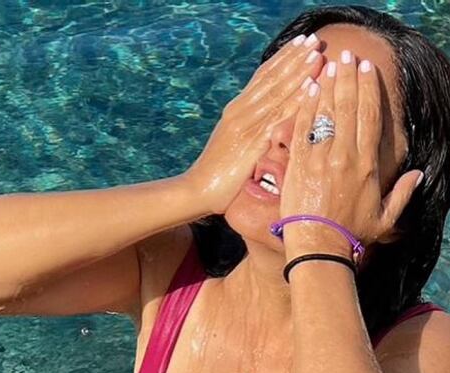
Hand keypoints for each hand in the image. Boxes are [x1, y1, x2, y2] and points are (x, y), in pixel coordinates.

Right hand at [182, 33, 324, 214]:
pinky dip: (295, 99)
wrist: (197, 190)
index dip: (282, 59)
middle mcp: (240, 111)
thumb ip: (248, 132)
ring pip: (276, 92)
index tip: (300, 44)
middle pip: (270, 78)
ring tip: (317, 54)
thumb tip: (264, 127)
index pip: (262, 78)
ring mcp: (245, 125)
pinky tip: (310, 86)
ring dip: (298, 72)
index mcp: (236, 111)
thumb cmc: (216, 174)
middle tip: (313, 40)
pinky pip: (278, 116)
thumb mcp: (233, 145)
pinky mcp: (252, 142)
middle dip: (293, 58)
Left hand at [279, 52, 422, 261]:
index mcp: (367, 164)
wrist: (319, 246)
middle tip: (345, 57)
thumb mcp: (385, 217)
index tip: (366, 70)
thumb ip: (402, 193)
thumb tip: (418, 175)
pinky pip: (301, 129)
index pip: (369, 117)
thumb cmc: (351, 234)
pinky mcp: (297, 165)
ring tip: (327, 65)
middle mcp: (344, 155)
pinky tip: (306, 90)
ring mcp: (319, 158)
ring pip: (324, 113)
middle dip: (347, 78)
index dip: (368, 89)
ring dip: (326, 86)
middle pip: (347, 107)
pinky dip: (304, 107)